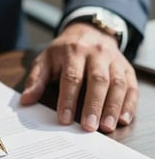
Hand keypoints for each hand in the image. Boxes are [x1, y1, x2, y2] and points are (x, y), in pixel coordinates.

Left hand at [20, 22, 137, 131]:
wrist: (89, 31)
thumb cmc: (64, 51)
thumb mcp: (46, 59)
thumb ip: (37, 80)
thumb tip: (26, 100)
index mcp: (74, 51)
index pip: (72, 77)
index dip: (68, 99)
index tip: (64, 119)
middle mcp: (97, 54)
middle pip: (98, 80)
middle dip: (93, 105)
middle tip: (89, 127)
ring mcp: (114, 60)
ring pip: (118, 84)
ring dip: (113, 107)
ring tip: (107, 127)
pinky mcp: (127, 68)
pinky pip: (132, 86)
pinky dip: (129, 104)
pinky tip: (123, 119)